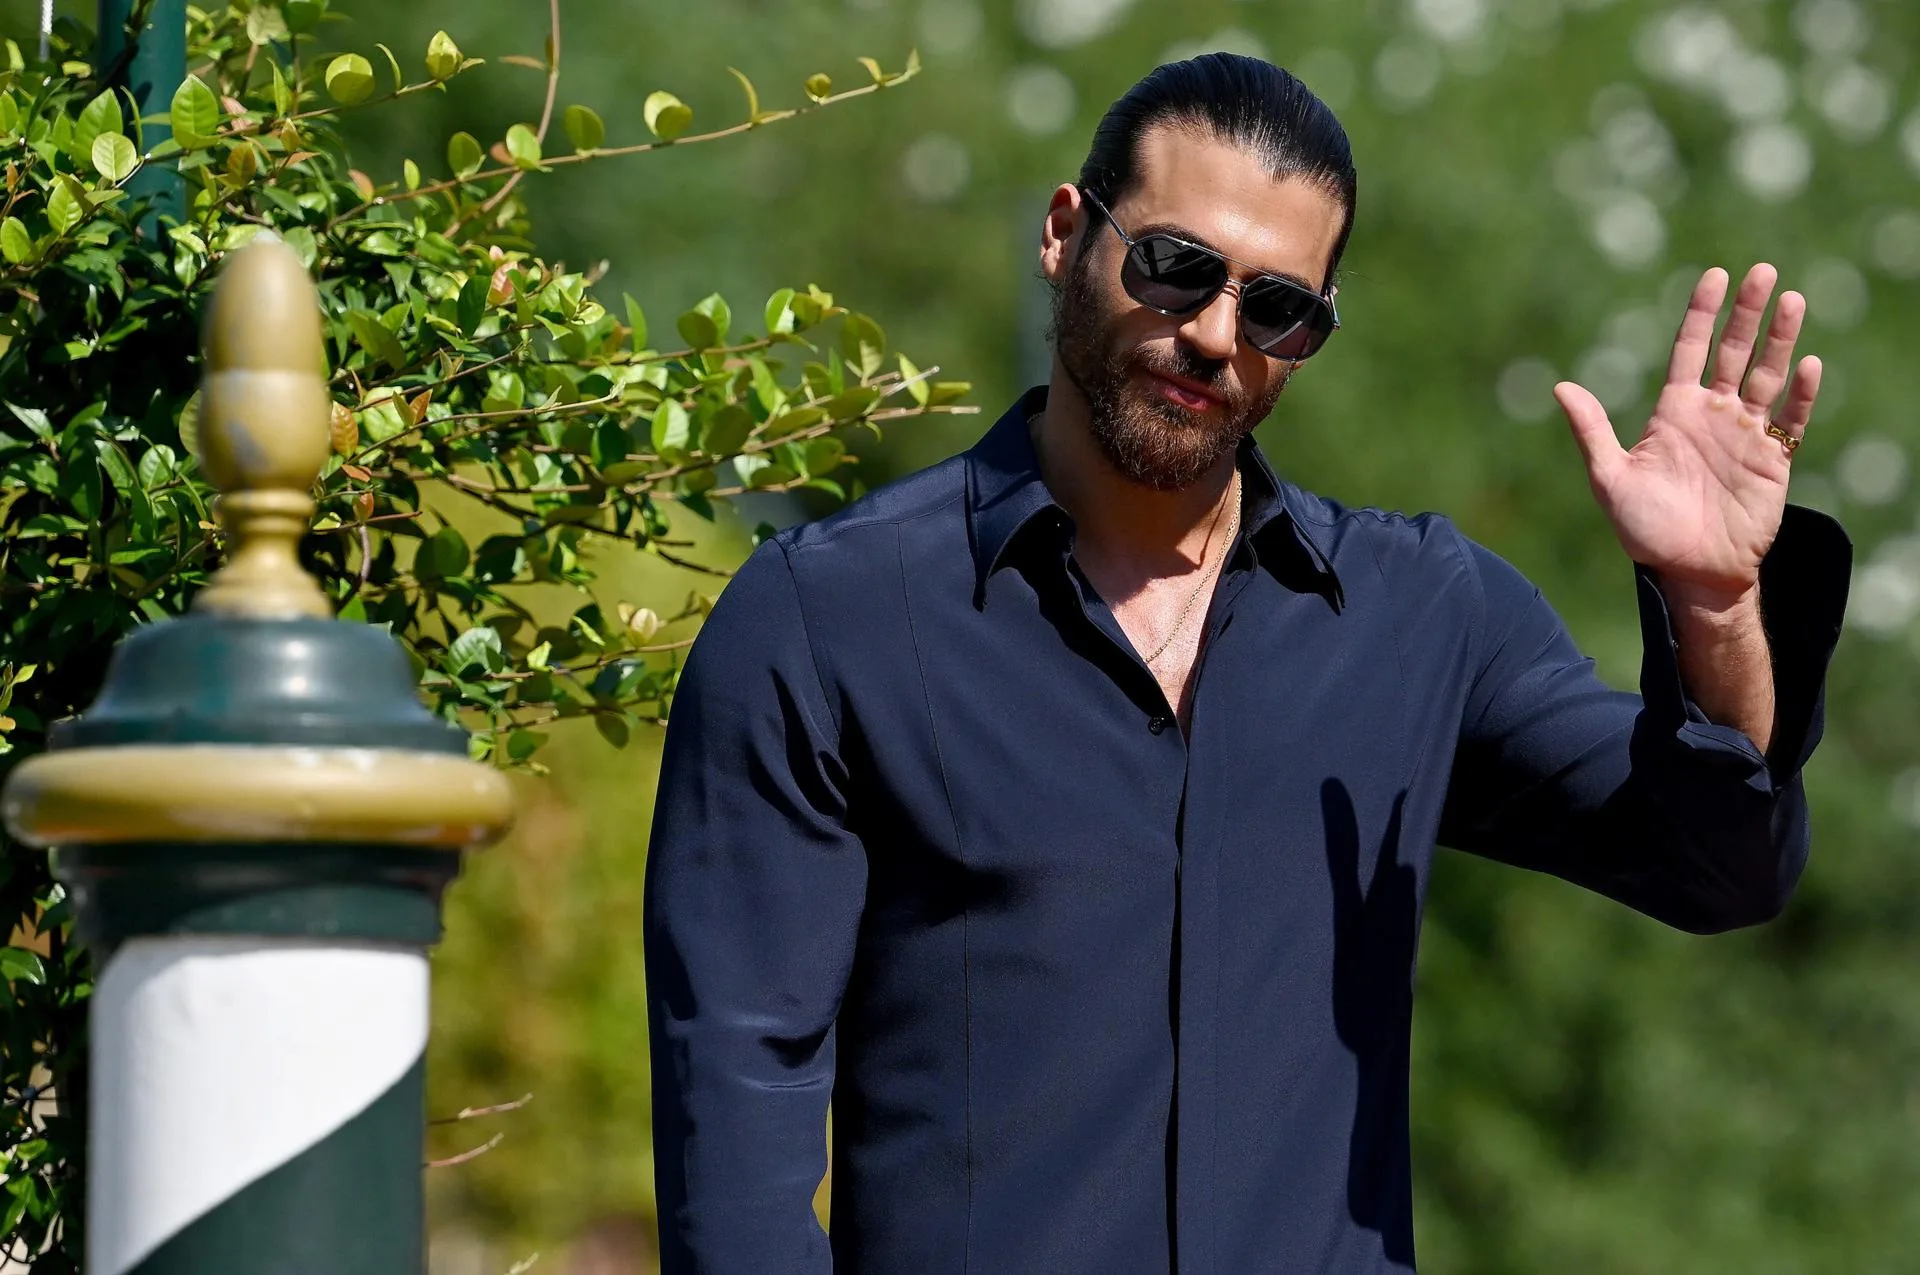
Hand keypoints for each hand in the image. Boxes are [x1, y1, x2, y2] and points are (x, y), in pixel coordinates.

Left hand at [1554, 264, 1820, 605]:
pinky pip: (1790, 420)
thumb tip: (1561, 387)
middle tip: (1761, 271)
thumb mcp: (1610, 479)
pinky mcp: (1773, 460)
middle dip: (1747, 312)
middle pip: (1733, 351)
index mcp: (1674, 412)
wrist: (1690, 571)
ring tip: (1789, 300)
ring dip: (1779, 339)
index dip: (1702, 313)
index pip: (1689, 349)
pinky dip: (1800, 393)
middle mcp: (1713, 414)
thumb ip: (1591, 432)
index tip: (1715, 276)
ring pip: (1766, 375)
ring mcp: (1746, 434)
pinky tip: (1806, 364)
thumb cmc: (1645, 530)